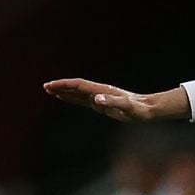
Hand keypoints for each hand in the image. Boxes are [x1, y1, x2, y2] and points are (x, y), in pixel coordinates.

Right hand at [43, 78, 187, 121]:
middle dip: (61, 87)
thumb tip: (96, 99)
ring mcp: (101, 97)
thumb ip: (112, 103)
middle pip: (76, 87)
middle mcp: (100, 92)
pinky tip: (68, 99)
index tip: (51, 86)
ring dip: (65, 92)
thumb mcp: (127, 107)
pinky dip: (74, 99)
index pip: (79, 85)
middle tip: (45, 87)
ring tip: (51, 91)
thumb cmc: (139, 109)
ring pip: (79, 93)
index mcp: (102, 91)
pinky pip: (84, 100)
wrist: (149, 109)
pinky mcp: (103, 104)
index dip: (65, 85)